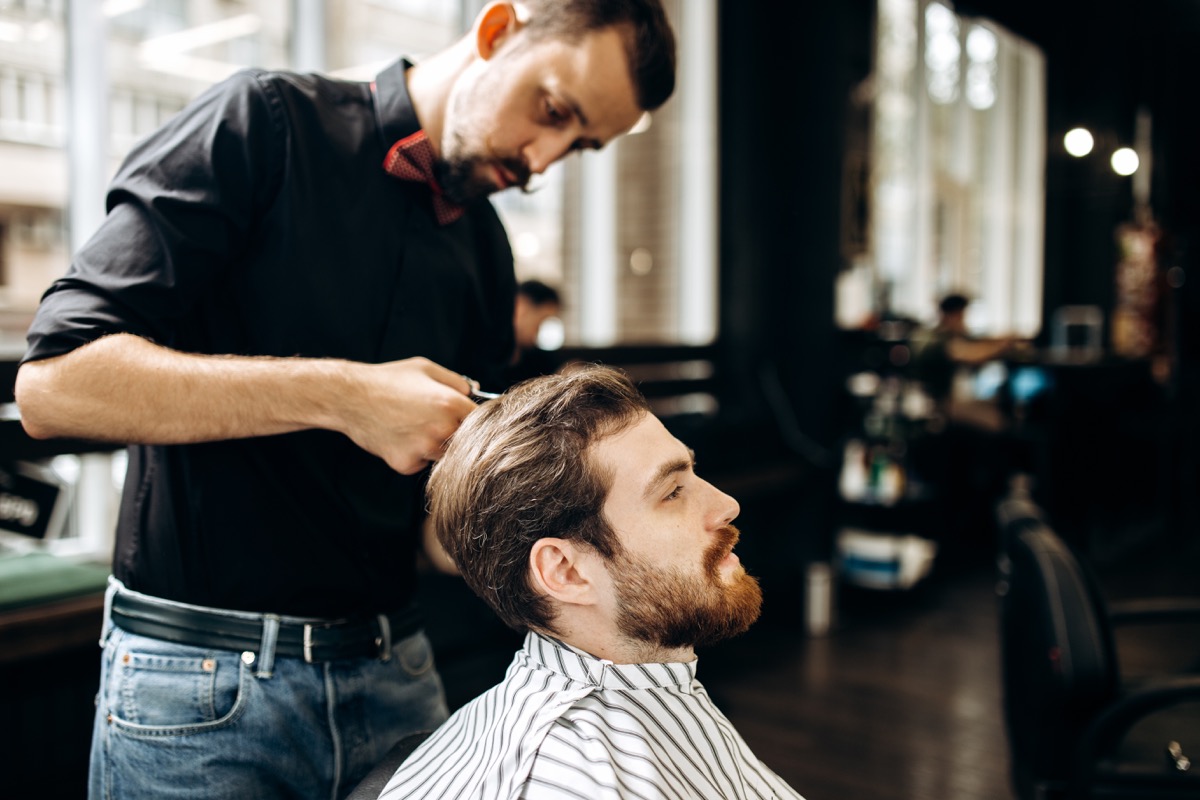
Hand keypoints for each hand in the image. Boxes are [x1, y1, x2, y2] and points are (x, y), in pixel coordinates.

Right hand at [340, 357, 477, 473]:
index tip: (468, 420)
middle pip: (465, 443)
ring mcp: (423, 448)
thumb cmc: (388, 380)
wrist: (350, 397)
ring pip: (443, 455)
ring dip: (435, 446)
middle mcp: (441, 428)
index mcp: (451, 403)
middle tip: (434, 422)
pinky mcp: (406, 463)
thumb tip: (475, 392)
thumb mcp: (425, 369)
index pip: (482, 421)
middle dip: (455, 435)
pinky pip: (421, 464)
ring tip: (414, 426)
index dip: (476, 420)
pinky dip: (415, 455)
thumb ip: (456, 381)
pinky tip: (399, 437)